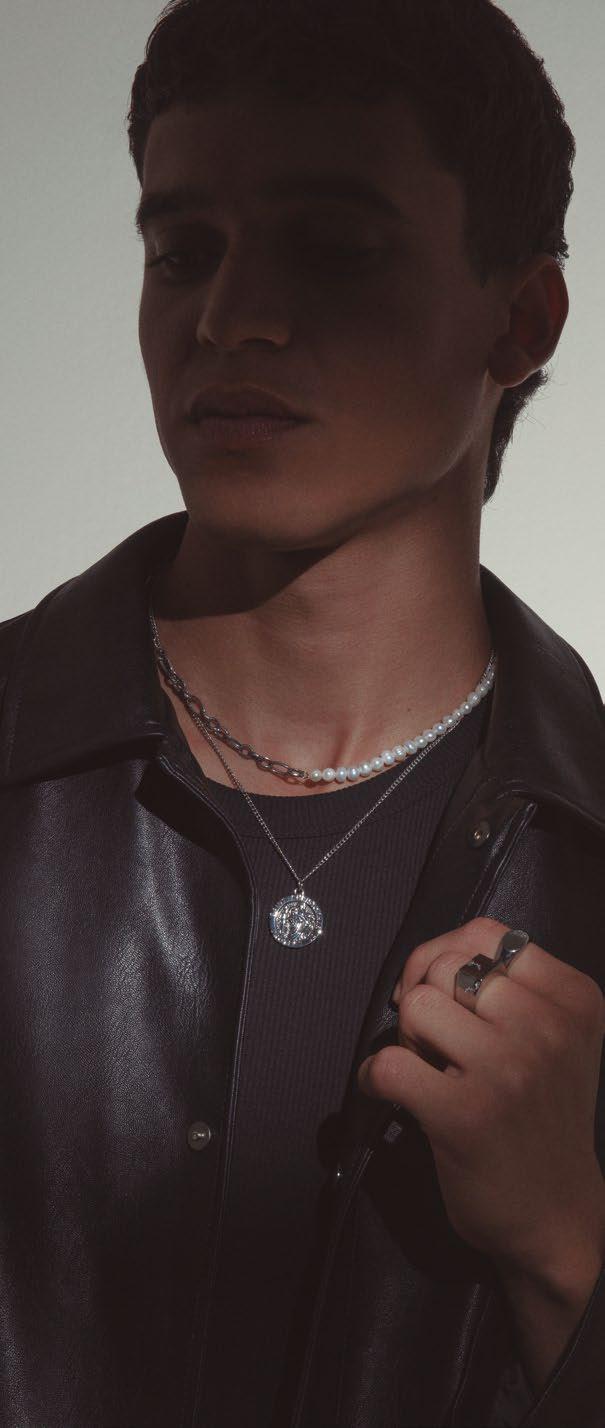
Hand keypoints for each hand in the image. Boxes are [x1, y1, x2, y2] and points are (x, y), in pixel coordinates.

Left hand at [357, 917, 604, 1277]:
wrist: (557, 1215)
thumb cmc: (542, 1119)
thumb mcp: (556, 1038)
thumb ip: (509, 987)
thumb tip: (426, 961)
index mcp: (572, 1000)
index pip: (486, 933)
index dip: (445, 955)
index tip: (442, 994)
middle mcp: (546, 1028)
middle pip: (446, 967)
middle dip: (427, 1000)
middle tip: (437, 1045)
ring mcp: (507, 1069)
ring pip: (416, 1006)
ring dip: (406, 1038)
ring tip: (426, 1070)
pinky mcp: (464, 1114)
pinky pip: (387, 1064)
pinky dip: (374, 1079)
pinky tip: (391, 1095)